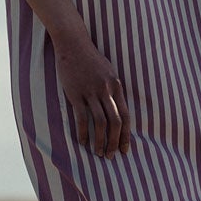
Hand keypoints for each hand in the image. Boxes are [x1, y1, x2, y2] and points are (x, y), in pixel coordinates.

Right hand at [55, 33, 131, 158]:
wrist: (73, 44)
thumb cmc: (91, 59)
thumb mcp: (109, 72)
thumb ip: (113, 90)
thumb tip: (118, 110)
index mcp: (116, 86)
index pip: (126, 115)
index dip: (127, 135)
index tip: (126, 149)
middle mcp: (106, 90)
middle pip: (115, 122)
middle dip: (115, 142)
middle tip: (112, 156)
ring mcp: (91, 92)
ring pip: (100, 123)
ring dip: (100, 141)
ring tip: (99, 153)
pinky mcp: (75, 93)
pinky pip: (82, 118)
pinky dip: (83, 133)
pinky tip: (82, 142)